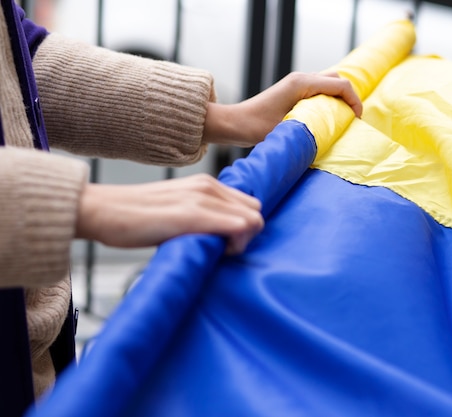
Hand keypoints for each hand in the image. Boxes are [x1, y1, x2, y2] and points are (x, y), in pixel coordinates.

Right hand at [75, 174, 263, 254]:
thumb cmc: (135, 218)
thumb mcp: (176, 209)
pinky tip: (215, 252)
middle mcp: (209, 186)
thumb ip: (199, 215)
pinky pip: (238, 226)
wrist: (102, 211)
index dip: (243, 227)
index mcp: (206, 184)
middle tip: (222, 249)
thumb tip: (217, 235)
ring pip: (253, 219)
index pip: (248, 204)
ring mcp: (202, 198)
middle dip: (247, 234)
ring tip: (217, 252)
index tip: (223, 243)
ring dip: (242, 241)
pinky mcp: (193, 215)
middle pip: (256, 211)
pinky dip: (235, 244)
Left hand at [203, 71, 362, 146]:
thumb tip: (335, 137)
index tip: (358, 120)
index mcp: (302, 84)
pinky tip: (328, 118)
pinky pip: (319, 90)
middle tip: (352, 119)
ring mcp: (297, 83)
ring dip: (339, 99)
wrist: (236, 123)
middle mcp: (301, 78)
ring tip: (342, 120)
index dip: (355, 101)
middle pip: (337, 79)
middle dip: (349, 97)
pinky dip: (329, 100)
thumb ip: (314, 127)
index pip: (341, 85)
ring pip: (329, 84)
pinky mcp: (293, 91)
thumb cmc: (257, 127)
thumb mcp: (289, 128)